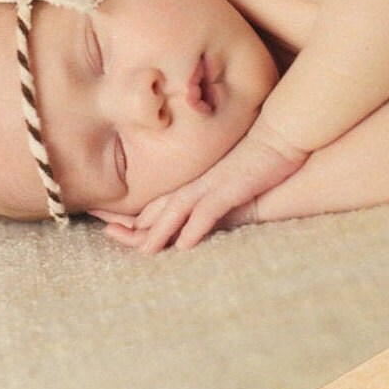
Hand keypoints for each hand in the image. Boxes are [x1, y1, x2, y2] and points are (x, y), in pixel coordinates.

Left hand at [94, 127, 307, 253]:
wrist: (279, 138)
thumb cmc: (254, 159)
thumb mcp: (225, 179)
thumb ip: (208, 193)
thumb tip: (198, 209)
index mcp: (193, 182)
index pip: (156, 201)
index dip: (132, 214)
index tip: (109, 224)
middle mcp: (197, 183)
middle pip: (159, 205)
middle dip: (133, 222)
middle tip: (109, 234)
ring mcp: (213, 185)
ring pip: (178, 209)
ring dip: (160, 230)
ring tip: (144, 251)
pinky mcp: (231, 189)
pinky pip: (210, 211)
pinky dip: (196, 226)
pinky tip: (185, 244)